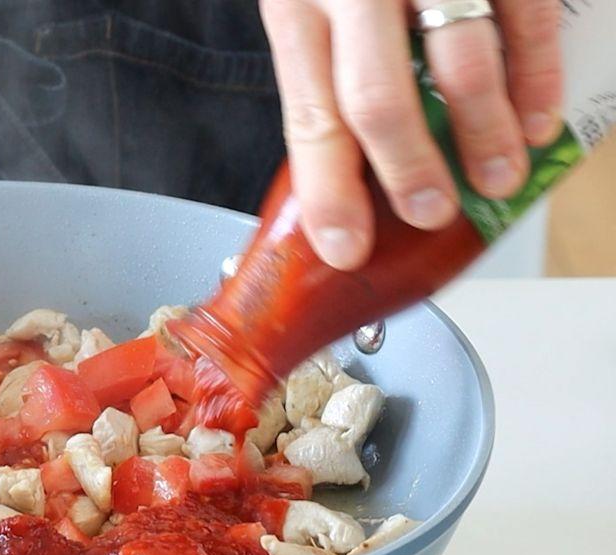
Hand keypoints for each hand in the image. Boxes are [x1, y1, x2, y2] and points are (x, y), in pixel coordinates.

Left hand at [260, 0, 562, 268]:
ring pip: (458, 61)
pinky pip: (522, 16)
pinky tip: (537, 120)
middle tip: (431, 213)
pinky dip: (536, 75)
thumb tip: (352, 173)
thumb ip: (325, 70)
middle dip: (408, 171)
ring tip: (498, 181)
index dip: (330, 194)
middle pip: (377, 98)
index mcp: (296, 7)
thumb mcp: (307, 1)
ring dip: (483, 134)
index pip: (310, 119)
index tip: (346, 249)